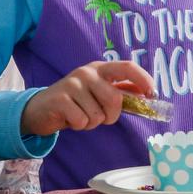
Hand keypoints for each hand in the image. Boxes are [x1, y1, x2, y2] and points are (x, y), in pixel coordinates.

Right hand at [20, 61, 154, 135]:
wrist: (40, 109)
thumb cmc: (76, 102)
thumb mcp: (99, 92)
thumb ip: (121, 91)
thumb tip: (148, 93)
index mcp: (101, 68)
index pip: (127, 67)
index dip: (143, 79)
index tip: (152, 94)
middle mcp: (87, 72)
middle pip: (114, 98)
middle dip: (111, 116)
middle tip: (101, 117)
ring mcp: (73, 84)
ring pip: (98, 114)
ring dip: (92, 122)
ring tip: (81, 116)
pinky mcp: (60, 99)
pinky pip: (82, 121)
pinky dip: (80, 126)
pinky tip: (70, 119)